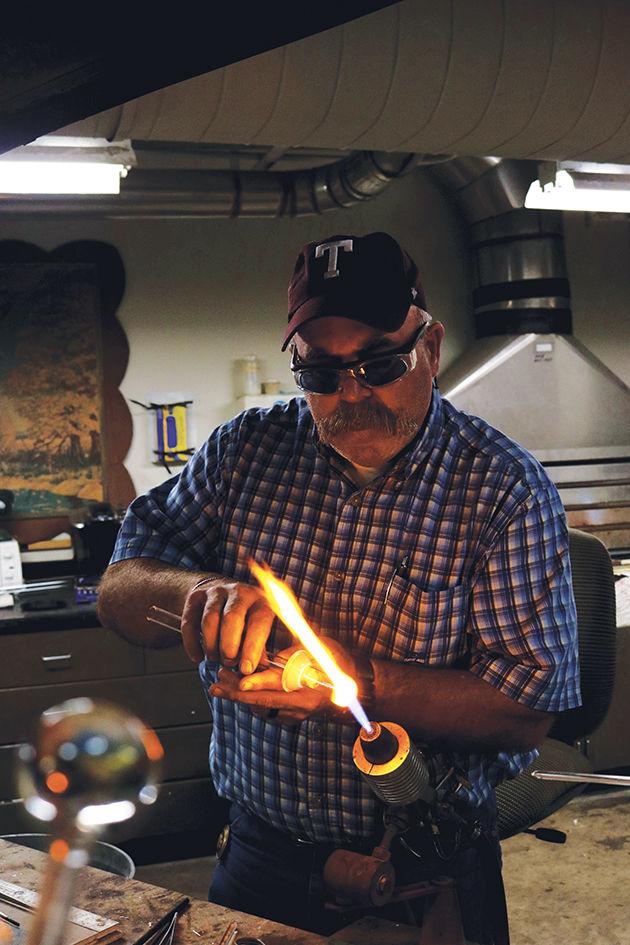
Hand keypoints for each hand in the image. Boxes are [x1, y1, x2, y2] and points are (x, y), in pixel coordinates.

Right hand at [180, 578, 274, 673]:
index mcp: (261, 601)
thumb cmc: (246, 619)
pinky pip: (190, 622)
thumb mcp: (260, 629)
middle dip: (228, 645)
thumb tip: (261, 670)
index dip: (252, 647)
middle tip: (228, 662)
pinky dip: (192, 643)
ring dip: (211, 644)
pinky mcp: (196, 597)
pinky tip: (197, 657)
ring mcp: (217, 592)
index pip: (259, 622)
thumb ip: (260, 649)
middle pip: (232, 617)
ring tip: (215, 658)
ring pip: (210, 619)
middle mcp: (240, 593)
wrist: (224, 594)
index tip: (246, 668)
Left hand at [209, 639, 355, 724]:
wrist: (356, 686)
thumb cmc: (339, 662)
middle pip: (262, 704)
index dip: (256, 687)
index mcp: (308, 694)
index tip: (238, 683)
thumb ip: (296, 655)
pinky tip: (240, 684)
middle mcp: (299, 709)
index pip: (276, 692)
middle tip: (216, 683)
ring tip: (223, 678)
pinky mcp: (290, 715)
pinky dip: (251, 698)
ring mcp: (294, 715)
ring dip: (240, 695)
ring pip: (260, 707)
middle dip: (236, 694)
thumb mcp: (321, 650)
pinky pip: (266, 708)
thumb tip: (270, 658)